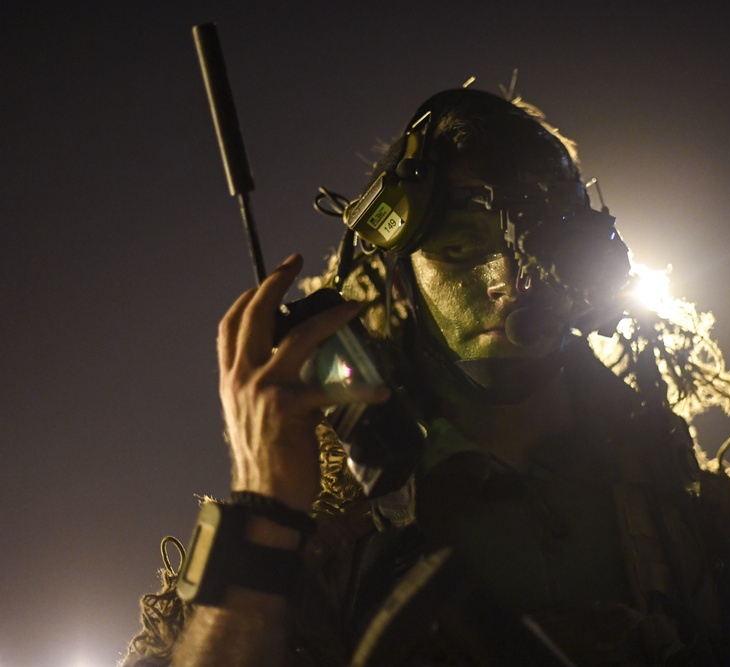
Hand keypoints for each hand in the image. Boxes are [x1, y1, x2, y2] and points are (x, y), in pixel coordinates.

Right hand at [217, 253, 388, 510]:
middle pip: (255, 315)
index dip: (249, 295)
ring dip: (329, 318)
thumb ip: (263, 384)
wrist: (263, 498)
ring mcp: (264, 389)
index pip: (230, 324)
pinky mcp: (291, 406)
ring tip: (352, 307)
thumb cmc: (263, 458)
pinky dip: (360, 388)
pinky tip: (381, 390)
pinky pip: (331, 389)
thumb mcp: (250, 413)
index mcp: (231, 377)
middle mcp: (242, 376)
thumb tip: (293, 366)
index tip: (271, 275)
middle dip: (276, 281)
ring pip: (297, 337)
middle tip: (297, 261)